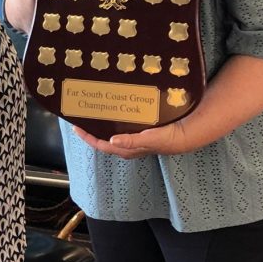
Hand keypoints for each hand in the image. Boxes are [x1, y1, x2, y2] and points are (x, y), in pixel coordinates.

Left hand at [71, 121, 193, 158]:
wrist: (186, 134)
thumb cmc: (168, 138)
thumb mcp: (150, 139)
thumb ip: (132, 141)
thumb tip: (111, 141)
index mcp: (127, 150)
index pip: (102, 145)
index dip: (88, 138)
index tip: (77, 127)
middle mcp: (128, 145)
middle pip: (103, 140)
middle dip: (91, 131)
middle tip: (80, 117)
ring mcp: (133, 139)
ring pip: (111, 133)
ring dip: (101, 125)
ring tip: (92, 113)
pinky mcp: (139, 132)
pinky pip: (120, 127)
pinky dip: (112, 121)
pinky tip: (111, 111)